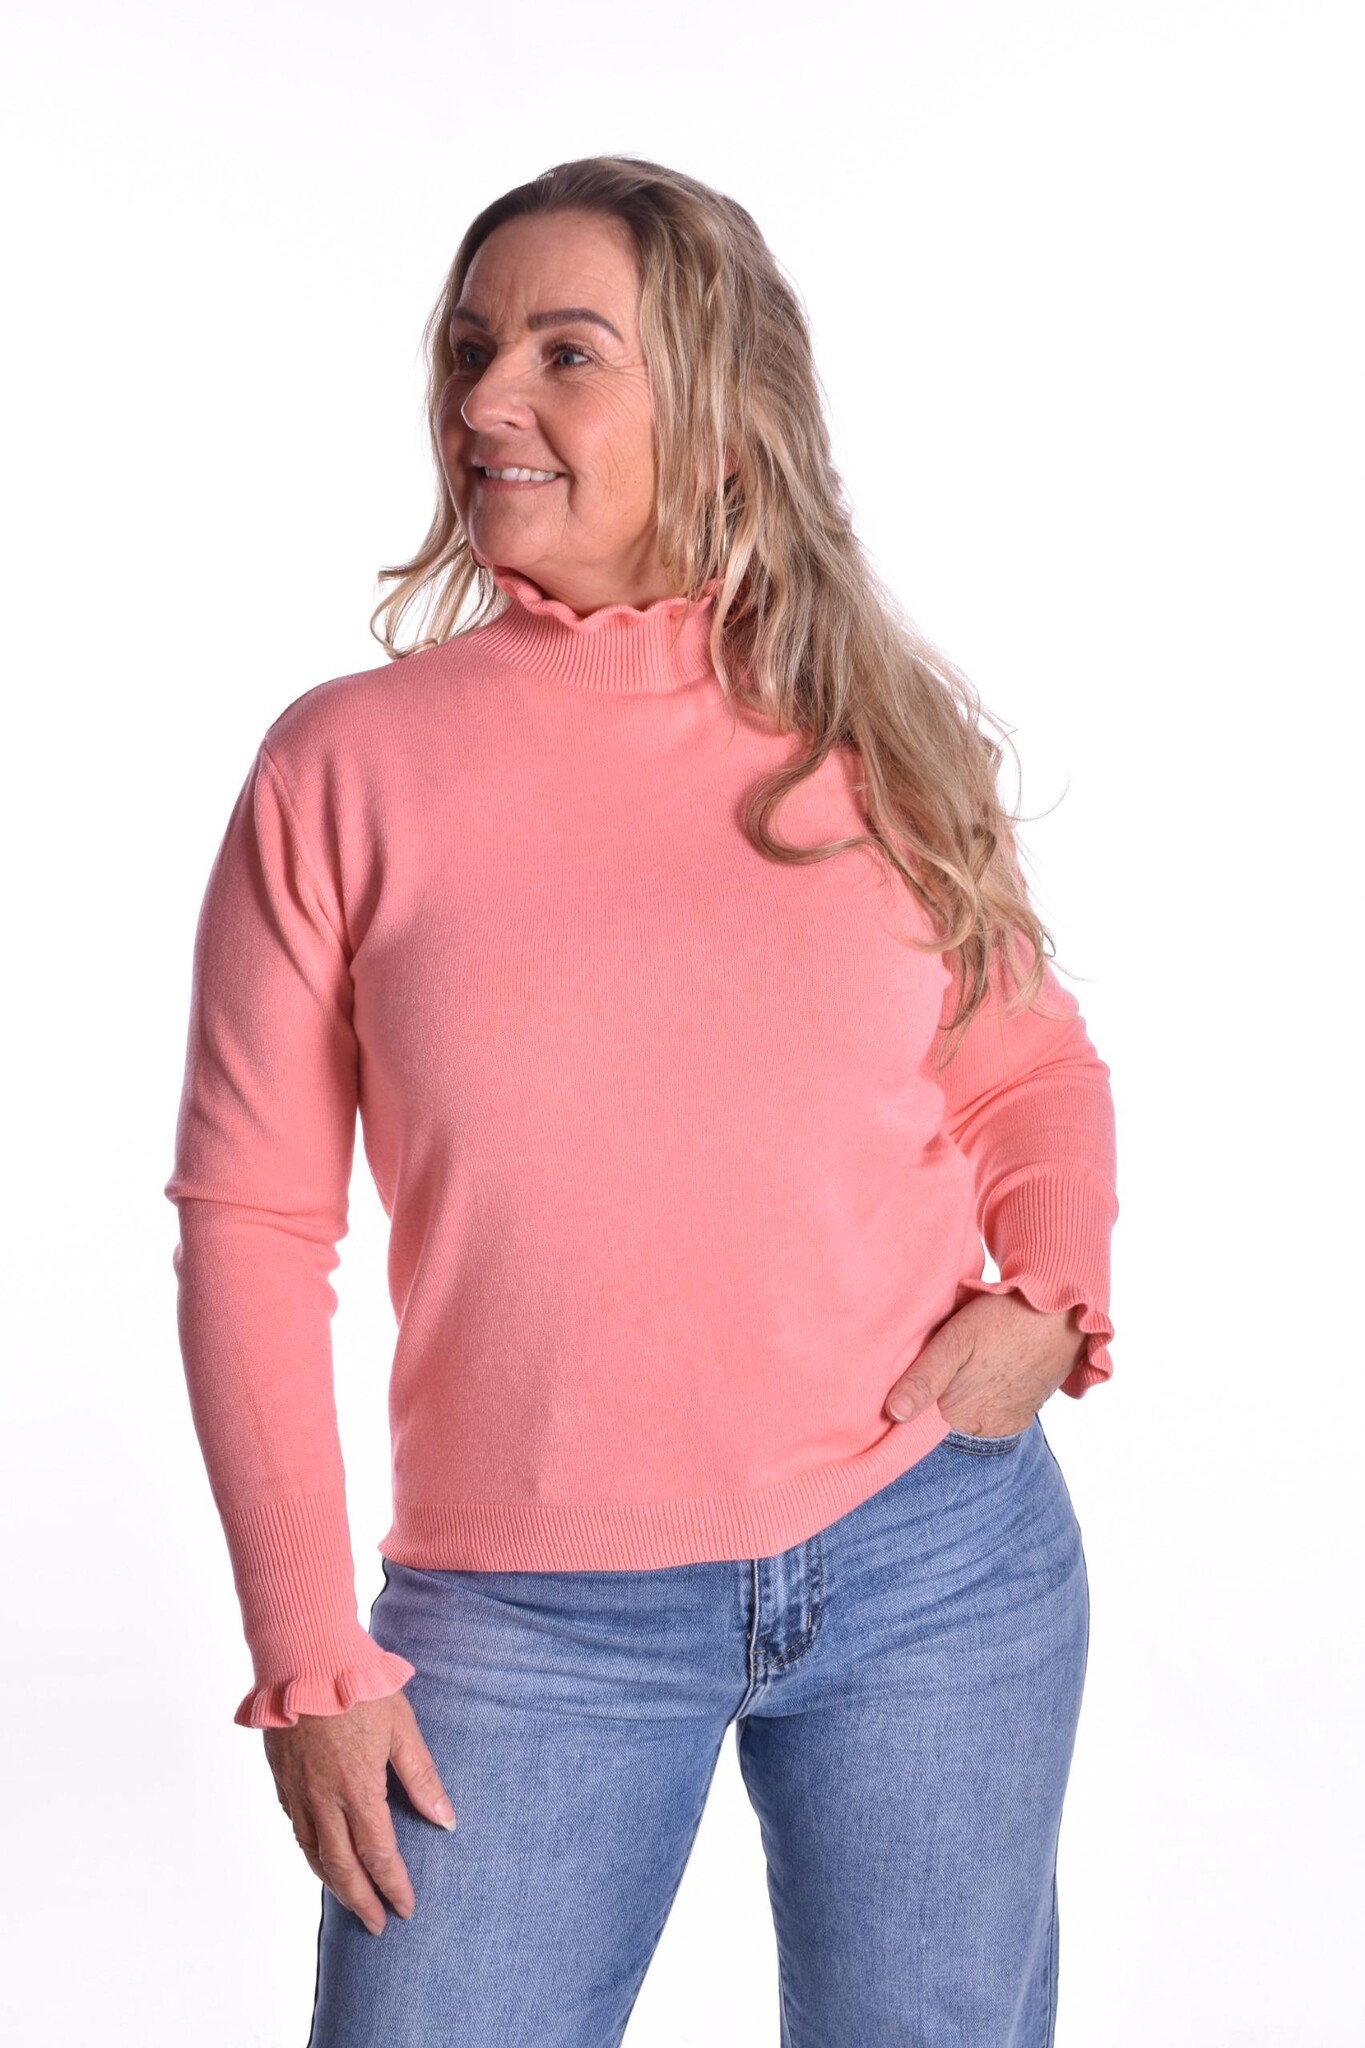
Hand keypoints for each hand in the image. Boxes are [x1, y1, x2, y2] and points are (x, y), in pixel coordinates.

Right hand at [263, 1691, 455, 1935]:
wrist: (304, 1657)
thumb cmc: (358, 1685)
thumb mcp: (401, 1727)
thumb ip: (421, 1777)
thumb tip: (445, 1820)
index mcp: (357, 1788)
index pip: (378, 1854)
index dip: (393, 1886)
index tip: (405, 1908)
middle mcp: (323, 1799)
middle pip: (342, 1867)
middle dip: (362, 1900)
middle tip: (377, 1925)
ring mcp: (298, 1791)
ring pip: (313, 1853)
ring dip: (334, 1883)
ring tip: (352, 1900)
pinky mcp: (282, 1779)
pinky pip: (297, 1829)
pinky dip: (311, 1853)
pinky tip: (320, 1857)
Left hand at [884, 1292, 1087, 1437]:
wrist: (1063, 1314)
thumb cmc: (1004, 1319)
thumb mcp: (956, 1339)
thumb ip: (925, 1377)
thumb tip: (894, 1413)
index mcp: (959, 1415)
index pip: (919, 1422)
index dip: (911, 1401)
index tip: (905, 1382)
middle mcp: (983, 1429)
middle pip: (944, 1419)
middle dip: (936, 1398)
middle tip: (945, 1363)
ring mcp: (1005, 1425)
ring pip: (967, 1416)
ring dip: (962, 1397)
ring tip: (969, 1365)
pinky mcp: (1023, 1416)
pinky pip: (991, 1414)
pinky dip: (985, 1398)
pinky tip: (986, 1372)